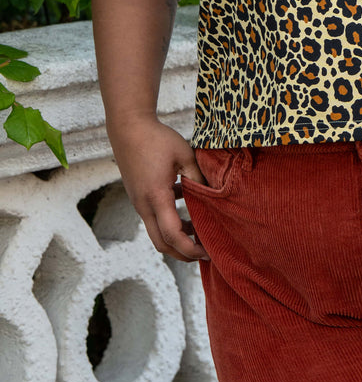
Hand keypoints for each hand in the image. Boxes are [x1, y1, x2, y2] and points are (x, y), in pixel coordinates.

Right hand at [107, 115, 208, 261]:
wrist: (128, 128)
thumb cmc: (157, 139)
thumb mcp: (184, 154)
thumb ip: (198, 177)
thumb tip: (213, 195)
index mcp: (156, 197)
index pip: (173, 235)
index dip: (191, 248)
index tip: (207, 251)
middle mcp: (144, 205)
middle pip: (162, 243)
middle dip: (183, 253)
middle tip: (204, 252)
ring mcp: (139, 202)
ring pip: (157, 232)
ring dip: (177, 237)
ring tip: (199, 231)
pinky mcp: (138, 196)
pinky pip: (154, 218)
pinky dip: (170, 221)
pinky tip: (185, 205)